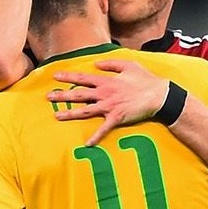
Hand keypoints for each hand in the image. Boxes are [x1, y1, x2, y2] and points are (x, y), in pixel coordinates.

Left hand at [47, 60, 174, 144]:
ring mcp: (110, 106)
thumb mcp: (129, 65)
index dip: (68, 77)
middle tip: (48, 97)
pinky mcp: (117, 118)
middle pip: (79, 94)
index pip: (83, 78)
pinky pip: (104, 129)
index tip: (55, 76)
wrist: (159, 95)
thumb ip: (111, 64)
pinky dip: (96, 137)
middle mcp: (104, 93)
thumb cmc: (145, 79)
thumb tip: (96, 64)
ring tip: (57, 116)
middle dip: (62, 95)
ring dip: (70, 114)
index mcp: (106, 81)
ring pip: (86, 111)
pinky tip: (87, 144)